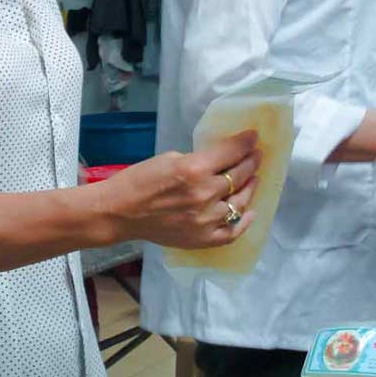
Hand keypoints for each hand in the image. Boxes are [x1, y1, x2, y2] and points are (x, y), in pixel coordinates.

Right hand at [94, 131, 261, 248]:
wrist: (120, 213)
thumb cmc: (139, 180)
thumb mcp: (170, 158)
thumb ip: (198, 160)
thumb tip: (220, 160)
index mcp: (194, 169)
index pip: (231, 152)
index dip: (246, 142)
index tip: (253, 137)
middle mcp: (204, 194)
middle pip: (240, 175)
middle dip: (251, 162)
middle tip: (256, 155)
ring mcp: (206, 220)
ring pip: (240, 202)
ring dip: (250, 188)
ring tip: (253, 179)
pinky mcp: (202, 239)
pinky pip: (232, 232)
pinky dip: (244, 221)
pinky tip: (250, 211)